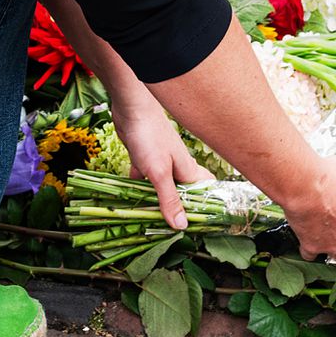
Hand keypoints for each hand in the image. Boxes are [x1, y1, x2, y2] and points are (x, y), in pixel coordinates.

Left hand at [111, 104, 209, 230]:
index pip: (205, 192)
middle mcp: (178, 167)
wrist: (130, 107)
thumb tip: (182, 226)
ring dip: (156, 201)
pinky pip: (145, 179)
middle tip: (172, 229)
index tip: (200, 229)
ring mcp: (161, 162)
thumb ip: (169, 198)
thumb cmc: (149, 137)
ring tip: (151, 222)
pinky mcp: (144, 158)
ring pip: (162, 187)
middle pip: (184, 193)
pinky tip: (130, 201)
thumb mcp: (159, 172)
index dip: (205, 208)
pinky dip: (138, 189)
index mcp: (188, 171)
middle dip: (179, 209)